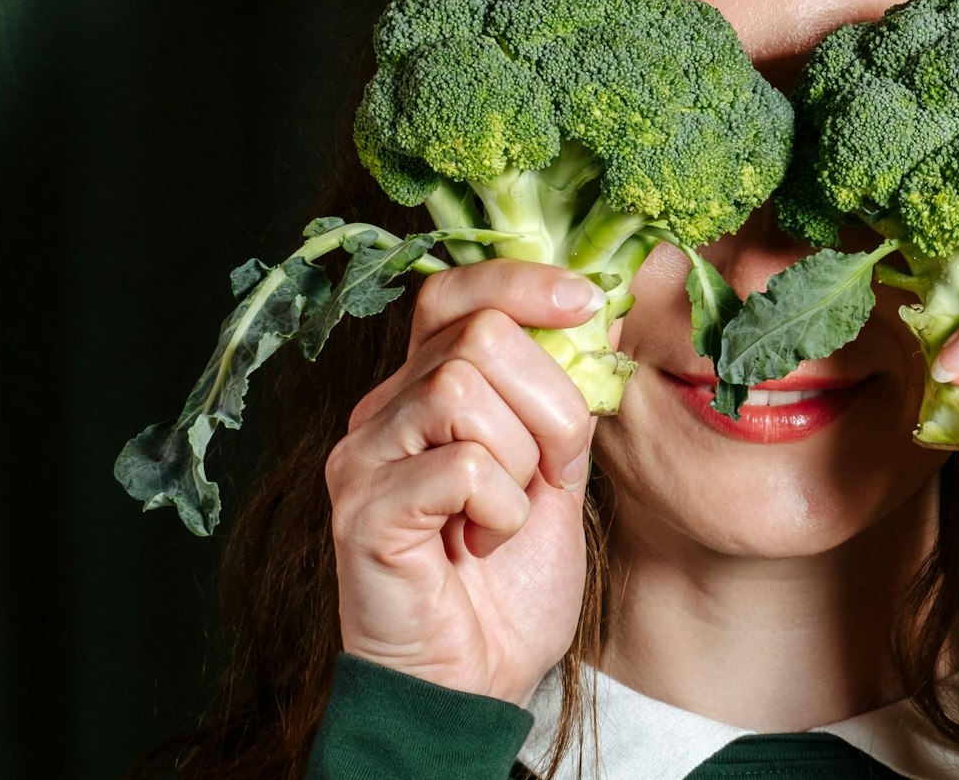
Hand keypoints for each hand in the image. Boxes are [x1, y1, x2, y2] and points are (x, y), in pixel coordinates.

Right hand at [324, 259, 604, 706]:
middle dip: (547, 402)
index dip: (520, 281)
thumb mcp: (555, 470)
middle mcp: (382, 411)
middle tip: (548, 472)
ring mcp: (363, 457)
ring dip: (519, 461)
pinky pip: (459, 467)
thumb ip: (562, 397)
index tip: (588, 300)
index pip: (456, 292)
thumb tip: (596, 309)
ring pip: (463, 392)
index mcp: (425, 389)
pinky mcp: (361, 510)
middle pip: (477, 337)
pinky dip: (499, 509)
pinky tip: (481, 543)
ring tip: (505, 515)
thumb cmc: (511, 579)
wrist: (477, 678)